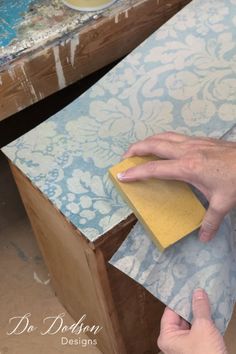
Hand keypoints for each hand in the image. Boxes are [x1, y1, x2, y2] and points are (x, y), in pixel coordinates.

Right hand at [118, 132, 235, 241]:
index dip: (136, 172)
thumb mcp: (223, 203)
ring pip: (163, 136)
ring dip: (148, 141)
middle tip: (124, 158)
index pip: (154, 168)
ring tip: (138, 149)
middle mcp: (186, 151)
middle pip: (154, 145)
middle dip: (136, 149)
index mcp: (187, 167)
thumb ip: (210, 221)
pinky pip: (174, 136)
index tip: (121, 175)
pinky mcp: (200, 139)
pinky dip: (161, 139)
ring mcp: (193, 142)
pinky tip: (163, 146)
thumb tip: (204, 239)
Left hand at [157, 289, 227, 353]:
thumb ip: (200, 307)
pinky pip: (197, 330)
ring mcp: (184, 345)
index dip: (179, 298)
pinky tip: (209, 311)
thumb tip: (198, 292)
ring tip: (204, 297)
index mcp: (167, 336)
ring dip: (198, 312)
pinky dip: (203, 321)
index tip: (186, 286)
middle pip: (180, 316)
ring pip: (189, 322)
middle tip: (197, 290)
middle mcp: (173, 341)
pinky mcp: (196, 348)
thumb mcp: (203, 327)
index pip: (170, 311)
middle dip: (190, 304)